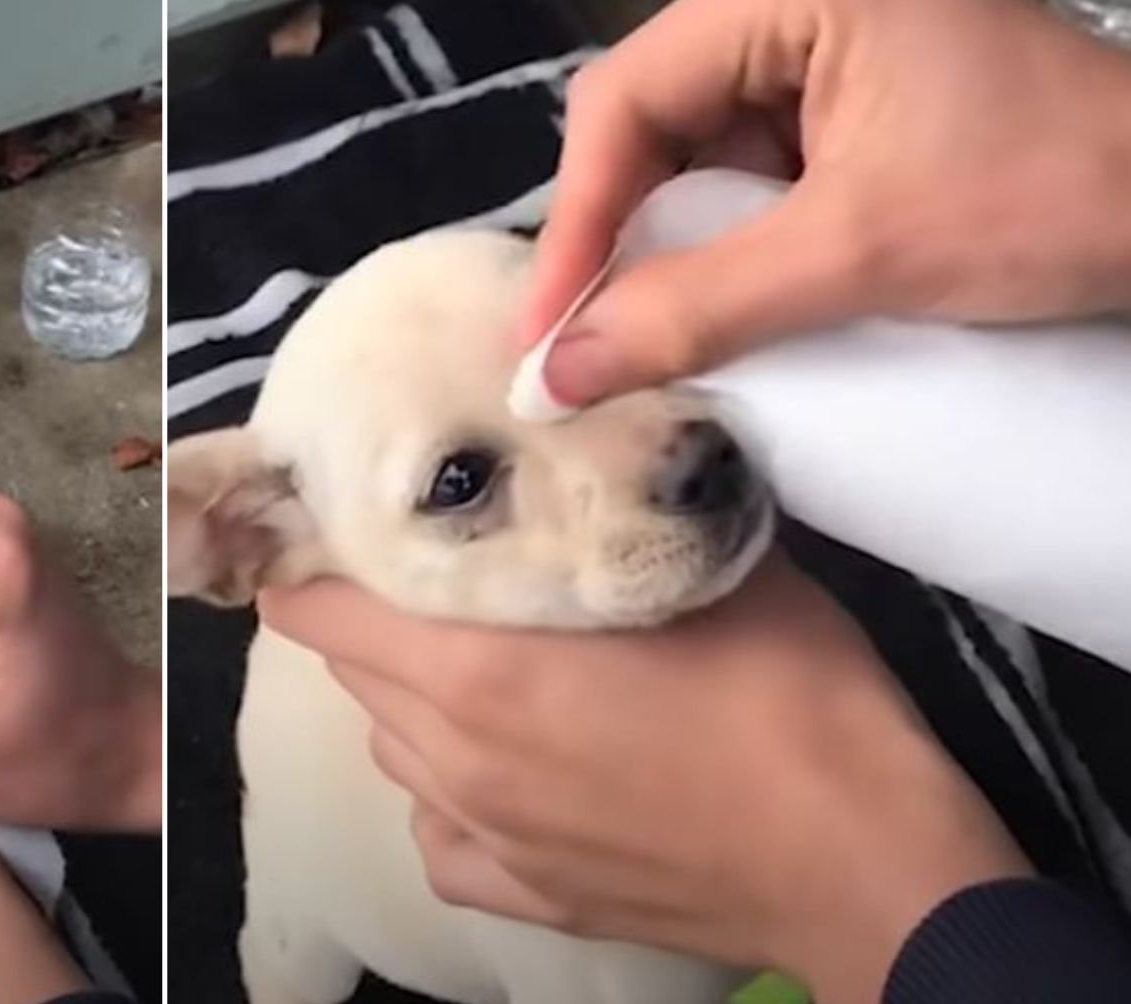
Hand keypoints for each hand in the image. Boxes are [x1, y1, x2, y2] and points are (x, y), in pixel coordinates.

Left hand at [259, 556, 1030, 1003]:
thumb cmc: (792, 695)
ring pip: (395, 752)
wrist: (860, 859)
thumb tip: (581, 441)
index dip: (318, 565)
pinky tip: (508, 778)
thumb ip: (616, 509)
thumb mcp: (707, 562)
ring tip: (484, 674)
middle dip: (378, 624)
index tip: (340, 532)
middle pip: (355, 677)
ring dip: (416, 707)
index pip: (320, 612)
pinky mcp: (522, 898)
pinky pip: (441, 839)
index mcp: (475, 667)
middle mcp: (452, 756)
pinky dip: (452, 803)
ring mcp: (483, 835)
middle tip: (438, 585)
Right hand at [524, 0, 1130, 404]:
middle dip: (618, 238)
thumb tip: (554, 376)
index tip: (543, 331)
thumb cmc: (1050, 195)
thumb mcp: (860, 252)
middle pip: (650, 123)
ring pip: (694, 158)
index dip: (576, 217)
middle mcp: (795, 5)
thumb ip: (698, 307)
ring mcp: (826, 54)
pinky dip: (728, 250)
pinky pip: (751, 178)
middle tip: (580, 346)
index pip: (628, 97)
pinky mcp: (852, 110)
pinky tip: (718, 311)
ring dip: (671, 252)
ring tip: (645, 340)